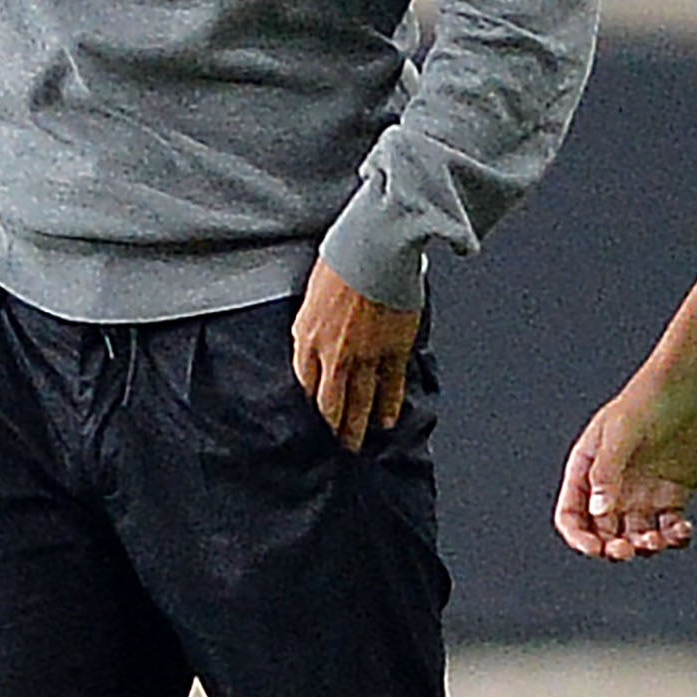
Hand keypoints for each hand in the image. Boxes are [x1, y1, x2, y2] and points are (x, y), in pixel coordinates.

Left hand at [292, 257, 420, 451]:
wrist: (375, 248)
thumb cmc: (341, 262)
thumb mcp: (310, 298)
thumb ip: (309, 330)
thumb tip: (310, 350)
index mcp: (307, 339)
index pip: (303, 387)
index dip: (306, 409)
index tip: (307, 426)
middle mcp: (333, 354)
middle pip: (329, 405)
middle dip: (330, 430)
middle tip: (332, 447)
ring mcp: (365, 356)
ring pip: (359, 403)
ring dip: (356, 428)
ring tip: (354, 446)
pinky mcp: (393, 351)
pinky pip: (390, 388)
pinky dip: (388, 407)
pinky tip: (385, 422)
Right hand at [554, 367, 696, 560]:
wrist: (692, 385)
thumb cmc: (648, 400)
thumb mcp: (620, 433)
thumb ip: (607, 472)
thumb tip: (599, 511)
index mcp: (588, 472)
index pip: (572, 516)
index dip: (579, 538)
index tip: (595, 549)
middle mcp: (613, 488)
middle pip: (604, 533)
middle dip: (613, 548)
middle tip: (628, 550)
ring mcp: (644, 494)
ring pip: (637, 537)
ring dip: (645, 547)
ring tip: (659, 539)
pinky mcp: (674, 496)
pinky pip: (670, 528)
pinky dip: (675, 537)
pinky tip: (682, 530)